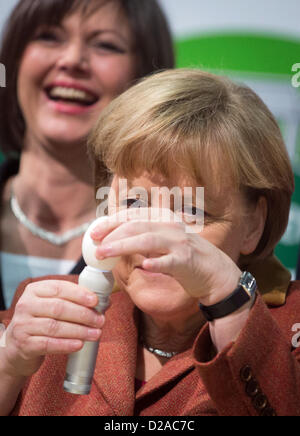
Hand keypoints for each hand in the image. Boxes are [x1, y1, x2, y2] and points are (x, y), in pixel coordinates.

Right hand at [2, 280, 103, 377]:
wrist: (17, 347)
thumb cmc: (42, 322)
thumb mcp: (53, 307)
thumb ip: (75, 301)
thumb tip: (106, 302)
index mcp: (35, 290)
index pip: (59, 288)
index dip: (79, 294)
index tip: (96, 301)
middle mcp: (26, 305)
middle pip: (59, 307)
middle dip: (83, 314)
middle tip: (100, 321)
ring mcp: (23, 325)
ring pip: (55, 326)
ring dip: (79, 330)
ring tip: (96, 334)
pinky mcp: (24, 344)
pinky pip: (48, 344)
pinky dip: (66, 345)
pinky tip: (79, 345)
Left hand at [92, 209, 241, 305]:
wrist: (215, 273)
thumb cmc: (185, 258)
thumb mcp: (164, 242)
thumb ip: (143, 240)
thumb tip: (112, 243)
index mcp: (163, 220)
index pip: (133, 216)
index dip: (111, 222)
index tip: (93, 232)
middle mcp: (170, 227)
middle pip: (137, 225)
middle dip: (112, 234)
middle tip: (95, 246)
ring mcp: (180, 243)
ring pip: (148, 240)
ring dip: (123, 246)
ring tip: (105, 254)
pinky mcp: (187, 261)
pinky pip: (169, 261)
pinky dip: (157, 263)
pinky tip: (145, 266)